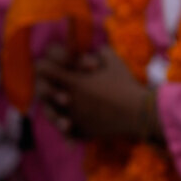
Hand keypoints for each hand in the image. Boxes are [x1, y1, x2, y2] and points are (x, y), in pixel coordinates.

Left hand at [34, 45, 163, 142]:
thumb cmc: (125, 84)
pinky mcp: (81, 132)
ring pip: (51, 114)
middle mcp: (67, 100)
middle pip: (42, 93)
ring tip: (64, 107)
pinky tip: (75, 127)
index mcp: (73, 81)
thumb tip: (98, 48)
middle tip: (52, 86)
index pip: (44, 70)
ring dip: (55, 109)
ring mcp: (73, 118)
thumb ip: (102, 52)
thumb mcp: (114, 62)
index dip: (46, 66)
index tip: (51, 66)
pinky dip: (70, 130)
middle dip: (46, 87)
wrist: (137, 112)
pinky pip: (68, 132)